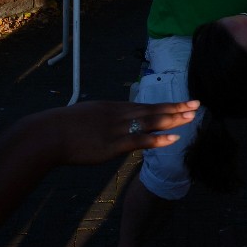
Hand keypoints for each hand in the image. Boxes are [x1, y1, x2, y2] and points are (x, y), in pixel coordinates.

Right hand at [37, 100, 198, 165]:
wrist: (49, 134)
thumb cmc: (64, 127)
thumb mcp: (89, 116)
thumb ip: (105, 119)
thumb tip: (114, 122)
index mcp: (114, 108)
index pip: (147, 105)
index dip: (168, 104)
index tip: (185, 102)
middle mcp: (120, 114)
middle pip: (154, 110)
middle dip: (177, 108)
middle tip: (198, 104)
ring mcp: (118, 129)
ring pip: (151, 122)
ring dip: (173, 119)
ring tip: (192, 117)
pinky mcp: (113, 145)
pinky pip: (140, 140)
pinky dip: (158, 139)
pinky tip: (174, 138)